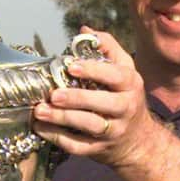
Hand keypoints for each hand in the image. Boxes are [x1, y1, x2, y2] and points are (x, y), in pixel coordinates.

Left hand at [33, 27, 156, 167]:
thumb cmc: (125, 96)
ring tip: (40, 111)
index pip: (115, 75)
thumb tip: (84, 31)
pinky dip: (58, 138)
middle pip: (102, 103)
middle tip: (53, 94)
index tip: (72, 66)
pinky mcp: (101, 149)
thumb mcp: (124, 70)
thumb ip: (107, 48)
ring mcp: (114, 131)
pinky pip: (78, 145)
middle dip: (76, 98)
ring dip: (63, 118)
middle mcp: (126, 107)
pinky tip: (41, 128)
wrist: (138, 140)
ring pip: (89, 126)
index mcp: (130, 84)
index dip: (94, 70)